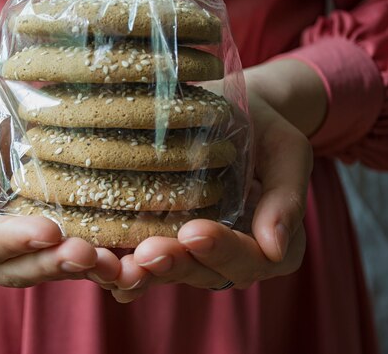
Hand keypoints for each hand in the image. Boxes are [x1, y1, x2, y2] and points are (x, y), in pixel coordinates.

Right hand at [0, 105, 120, 286]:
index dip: (13, 241)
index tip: (48, 230)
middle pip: (15, 269)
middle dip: (52, 264)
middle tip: (88, 254)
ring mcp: (15, 254)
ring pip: (46, 271)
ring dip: (80, 272)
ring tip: (113, 264)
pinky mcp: (47, 248)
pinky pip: (69, 264)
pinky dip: (96, 267)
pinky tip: (124, 263)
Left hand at [110, 59, 323, 301]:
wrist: (227, 111)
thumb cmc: (261, 126)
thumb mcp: (286, 150)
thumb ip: (286, 197)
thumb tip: (275, 247)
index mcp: (269, 243)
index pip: (251, 260)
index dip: (223, 251)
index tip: (196, 231)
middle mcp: (229, 256)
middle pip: (206, 274)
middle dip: (177, 266)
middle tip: (149, 254)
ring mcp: (192, 252)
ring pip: (170, 275)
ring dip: (144, 275)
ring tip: (121, 266)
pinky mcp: (160, 239)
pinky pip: (142, 263)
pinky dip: (122, 267)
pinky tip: (101, 262)